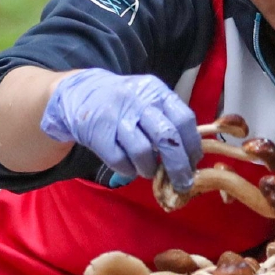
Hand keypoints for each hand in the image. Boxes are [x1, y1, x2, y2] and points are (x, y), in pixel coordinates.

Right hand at [39, 68, 199, 188]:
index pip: (184, 119)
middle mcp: (138, 101)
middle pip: (167, 138)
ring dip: (149, 169)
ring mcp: (116, 116)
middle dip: (178, 166)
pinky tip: (130, 167)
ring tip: (149, 172)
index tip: (194, 162)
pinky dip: (128, 170)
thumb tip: (190, 156)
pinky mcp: (97, 133)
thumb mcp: (148, 99)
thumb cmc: (124, 102)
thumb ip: (168, 120)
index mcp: (156, 92)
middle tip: (182, 183)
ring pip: (142, 152)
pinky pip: (119, 160)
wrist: (80, 92)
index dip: (192, 145)